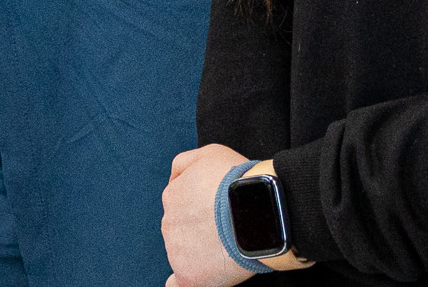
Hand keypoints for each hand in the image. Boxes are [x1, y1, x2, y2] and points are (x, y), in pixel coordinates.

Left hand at [163, 146, 305, 283]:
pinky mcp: (190, 275)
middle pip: (184, 232)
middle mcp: (169, 223)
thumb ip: (185, 164)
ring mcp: (177, 250)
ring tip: (231, 246)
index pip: (182, 209)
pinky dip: (186, 281)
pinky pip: (177, 284)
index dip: (204, 213)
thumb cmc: (238, 179)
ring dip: (203, 254)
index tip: (222, 214)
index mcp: (173, 196)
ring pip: (187, 255)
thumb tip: (173, 180)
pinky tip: (193, 280)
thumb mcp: (209, 153)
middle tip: (230, 229)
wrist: (258, 210)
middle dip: (203, 232)